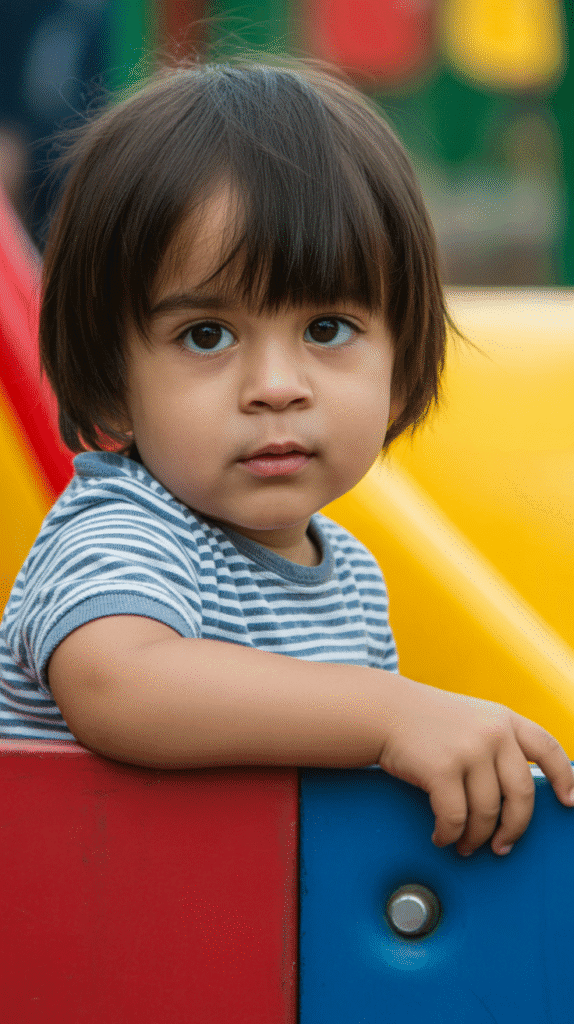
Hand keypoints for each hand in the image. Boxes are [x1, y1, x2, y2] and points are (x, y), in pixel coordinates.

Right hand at [377, 683, 573, 855]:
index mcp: (504, 719)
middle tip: (503, 845)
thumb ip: (498, 742)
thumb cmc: (426, 720)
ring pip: (487, 813)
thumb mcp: (472, 718)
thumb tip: (518, 790)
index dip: (565, 778)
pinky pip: (455, 818)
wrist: (384, 711)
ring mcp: (468, 750)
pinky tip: (442, 836)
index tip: (569, 802)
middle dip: (514, 828)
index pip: (548, 749)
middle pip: (522, 794)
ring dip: (476, 838)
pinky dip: (449, 834)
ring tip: (465, 844)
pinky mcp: (441, 769)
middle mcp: (492, 732)